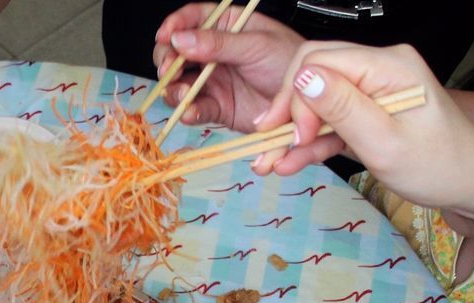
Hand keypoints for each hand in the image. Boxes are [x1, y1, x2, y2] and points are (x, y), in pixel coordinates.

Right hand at [152, 6, 302, 128]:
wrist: (308, 103)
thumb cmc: (291, 63)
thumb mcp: (256, 46)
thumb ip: (217, 44)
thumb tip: (181, 40)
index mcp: (227, 26)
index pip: (194, 18)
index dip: (175, 25)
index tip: (165, 36)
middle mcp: (215, 53)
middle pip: (177, 52)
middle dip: (168, 61)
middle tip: (169, 70)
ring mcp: (213, 81)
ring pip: (180, 83)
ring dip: (174, 89)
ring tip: (181, 93)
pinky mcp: (217, 107)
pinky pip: (196, 109)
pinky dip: (189, 111)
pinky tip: (190, 111)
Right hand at [250, 43, 473, 225]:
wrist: (470, 183)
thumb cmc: (438, 165)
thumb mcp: (385, 142)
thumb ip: (343, 108)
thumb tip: (304, 78)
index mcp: (389, 65)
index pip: (321, 62)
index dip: (296, 98)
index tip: (292, 137)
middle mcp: (379, 68)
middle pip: (313, 75)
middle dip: (287, 113)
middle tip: (271, 148)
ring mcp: (373, 89)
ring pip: (316, 101)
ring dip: (292, 134)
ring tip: (268, 164)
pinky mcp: (368, 111)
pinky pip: (330, 120)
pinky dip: (310, 143)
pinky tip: (290, 163)